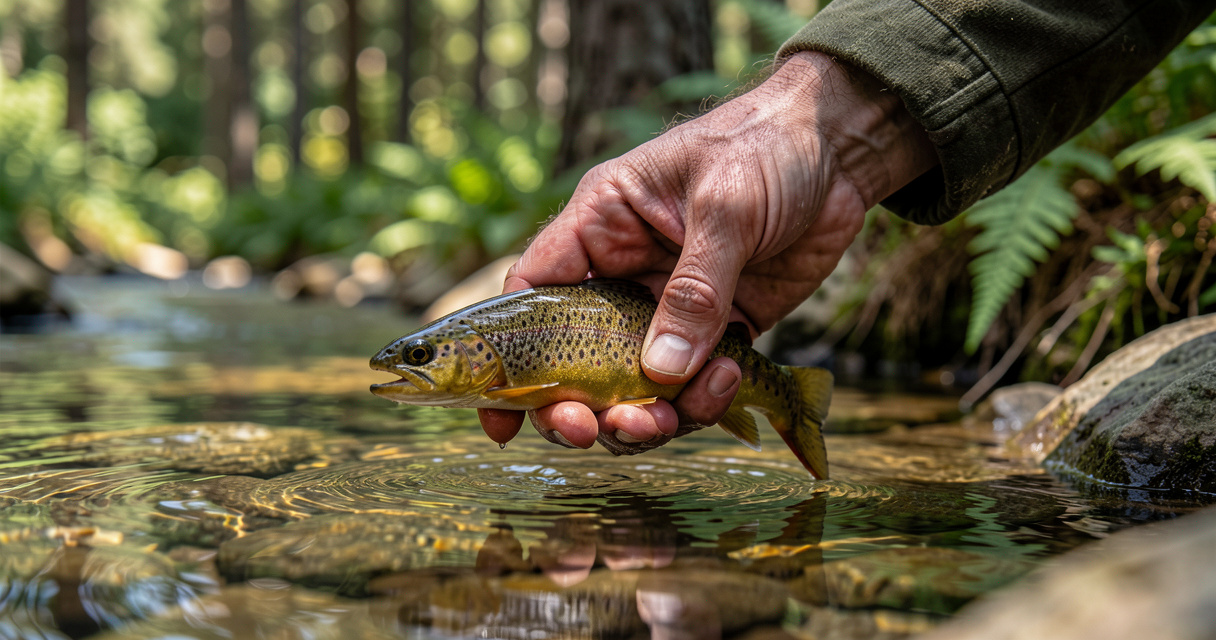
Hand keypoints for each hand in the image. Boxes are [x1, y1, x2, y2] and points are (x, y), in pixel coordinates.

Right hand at [479, 51, 935, 448]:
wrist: (841, 147)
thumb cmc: (767, 146)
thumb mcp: (725, 205)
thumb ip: (695, 289)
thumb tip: (662, 374)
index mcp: (600, 226)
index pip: (532, 297)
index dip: (510, 364)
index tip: (502, 420)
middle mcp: (624, 273)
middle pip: (578, 361)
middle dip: (581, 406)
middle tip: (599, 429)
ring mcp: (670, 307)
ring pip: (636, 386)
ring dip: (647, 416)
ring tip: (673, 417)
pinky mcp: (718, 329)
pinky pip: (695, 385)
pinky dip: (704, 399)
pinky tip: (730, 377)